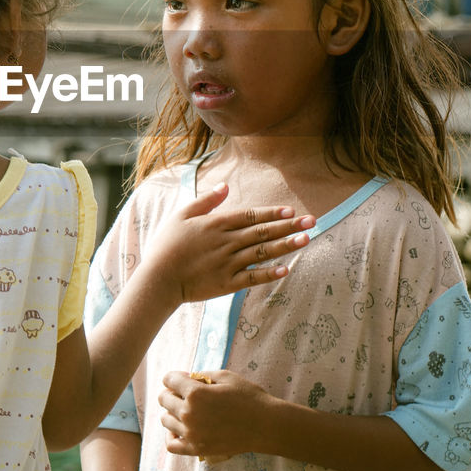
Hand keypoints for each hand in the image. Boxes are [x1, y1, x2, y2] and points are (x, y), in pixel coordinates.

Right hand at [141, 183, 311, 305]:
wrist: (158, 280)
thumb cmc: (167, 246)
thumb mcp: (181, 215)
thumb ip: (205, 201)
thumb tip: (225, 186)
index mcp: (216, 224)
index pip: (250, 216)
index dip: (271, 213)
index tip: (291, 210)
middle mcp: (226, 243)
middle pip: (262, 232)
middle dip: (289, 226)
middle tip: (312, 221)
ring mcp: (228, 264)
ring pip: (262, 252)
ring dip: (286, 245)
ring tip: (306, 240)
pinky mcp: (227, 284)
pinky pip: (253, 277)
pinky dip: (269, 273)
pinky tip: (286, 268)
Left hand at [159, 370, 274, 459]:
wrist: (265, 426)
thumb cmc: (248, 397)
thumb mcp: (225, 376)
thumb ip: (201, 375)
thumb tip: (184, 377)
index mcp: (195, 393)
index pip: (169, 379)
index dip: (175, 377)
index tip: (183, 379)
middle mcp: (188, 414)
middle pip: (164, 399)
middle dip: (172, 392)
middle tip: (186, 393)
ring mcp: (191, 434)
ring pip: (165, 420)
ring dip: (172, 412)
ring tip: (186, 410)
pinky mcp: (197, 449)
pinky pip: (171, 445)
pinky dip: (171, 435)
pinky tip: (180, 429)